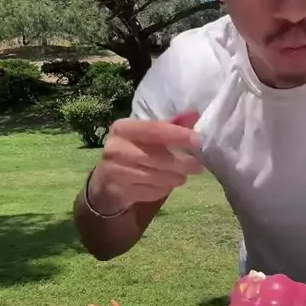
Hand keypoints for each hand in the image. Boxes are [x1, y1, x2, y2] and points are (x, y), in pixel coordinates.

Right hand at [87, 110, 203, 214]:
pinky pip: (149, 191)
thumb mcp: (149, 135)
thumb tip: (195, 114)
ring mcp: (114, 170)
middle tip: (197, 166)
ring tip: (183, 176)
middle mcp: (115, 147)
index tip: (198, 141)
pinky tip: (167, 185)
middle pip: (155, 156)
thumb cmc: (135, 152)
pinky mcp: (118, 190)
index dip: (177, 135)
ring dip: (174, 177)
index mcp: (123, 128)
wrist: (108, 180)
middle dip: (180, 162)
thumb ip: (172, 125)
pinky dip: (163, 189)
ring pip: (153, 176)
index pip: (153, 129)